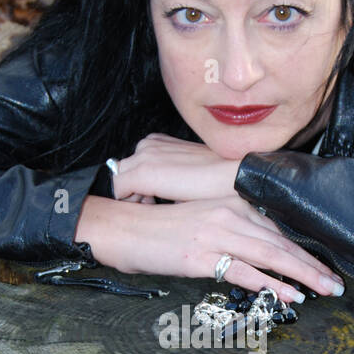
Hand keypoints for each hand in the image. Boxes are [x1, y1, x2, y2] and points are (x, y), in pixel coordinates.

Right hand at [75, 194, 344, 303]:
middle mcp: (227, 214)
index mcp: (230, 203)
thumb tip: (262, 254)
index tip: (326, 265)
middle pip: (281, 241)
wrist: (121, 229)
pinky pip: (245, 271)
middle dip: (313, 264)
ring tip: (325, 290)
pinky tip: (289, 295)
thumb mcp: (202, 222)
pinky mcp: (201, 255)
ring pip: (270, 255)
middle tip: (337, 283)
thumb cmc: (159, 230)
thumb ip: (233, 231)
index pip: (277, 227)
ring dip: (302, 275)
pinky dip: (271, 284)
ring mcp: (215, 234)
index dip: (305, 248)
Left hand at [110, 134, 238, 203]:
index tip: (153, 201)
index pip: (133, 166)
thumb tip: (167, 196)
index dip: (140, 188)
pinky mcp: (143, 172)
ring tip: (152, 209)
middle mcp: (147, 145)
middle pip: (123, 173)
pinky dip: (128, 203)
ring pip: (119, 182)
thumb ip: (173, 179)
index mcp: (159, 143)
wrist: (234, 176)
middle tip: (151, 207)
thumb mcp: (191, 175)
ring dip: (131, 198)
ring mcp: (143, 157)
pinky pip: (118, 190)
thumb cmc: (220, 180)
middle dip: (133, 193)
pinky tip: (147, 211)